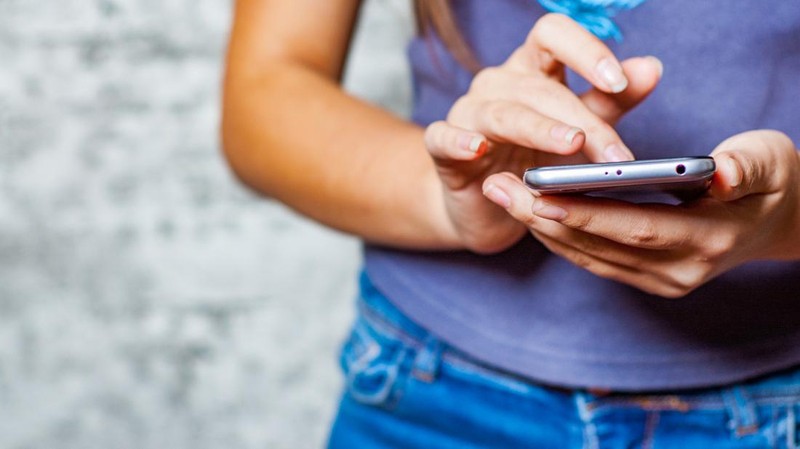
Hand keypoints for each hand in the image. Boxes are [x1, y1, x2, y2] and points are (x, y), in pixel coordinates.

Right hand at [424, 13, 661, 253]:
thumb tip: (651, 67)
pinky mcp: (441, 149)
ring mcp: (468, 114)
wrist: (484, 205)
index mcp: (532, 69)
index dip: (584, 50)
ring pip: (501, 112)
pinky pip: (443, 137)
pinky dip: (458, 141)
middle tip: (616, 155)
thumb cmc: (531, 159)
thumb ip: (610, 101)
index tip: (617, 80)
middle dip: (582, 119)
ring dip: (539, 128)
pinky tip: (477, 148)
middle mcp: (498, 83)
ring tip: (570, 146)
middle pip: (539, 87)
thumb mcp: (578, 129)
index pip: (552, 34)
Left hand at [483, 130, 799, 297]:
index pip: (636, 227)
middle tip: (499, 188)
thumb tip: (720, 173)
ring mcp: (664, 280)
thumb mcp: (769, 160)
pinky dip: (561, 238)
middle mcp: (681, 271)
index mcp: (710, 239)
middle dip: (545, 217)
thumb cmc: (772, 178)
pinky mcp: (649, 278)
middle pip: (600, 246)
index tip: (539, 194)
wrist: (781, 219)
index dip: (585, 213)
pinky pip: (594, 260)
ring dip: (542, 228)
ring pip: (590, 256)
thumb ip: (745, 166)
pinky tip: (530, 213)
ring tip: (502, 195)